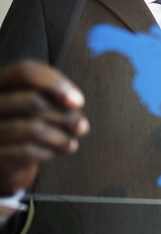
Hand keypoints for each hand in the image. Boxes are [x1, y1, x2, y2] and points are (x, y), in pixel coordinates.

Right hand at [0, 61, 87, 197]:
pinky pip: (27, 152)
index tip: (78, 101)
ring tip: (70, 143)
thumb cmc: (26, 127)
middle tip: (80, 127)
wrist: (4, 162)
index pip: (25, 71)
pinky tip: (50, 154)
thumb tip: (75, 102)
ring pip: (34, 129)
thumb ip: (56, 96)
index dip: (55, 83)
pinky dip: (47, 153)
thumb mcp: (40, 105)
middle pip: (34, 102)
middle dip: (66, 117)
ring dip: (61, 138)